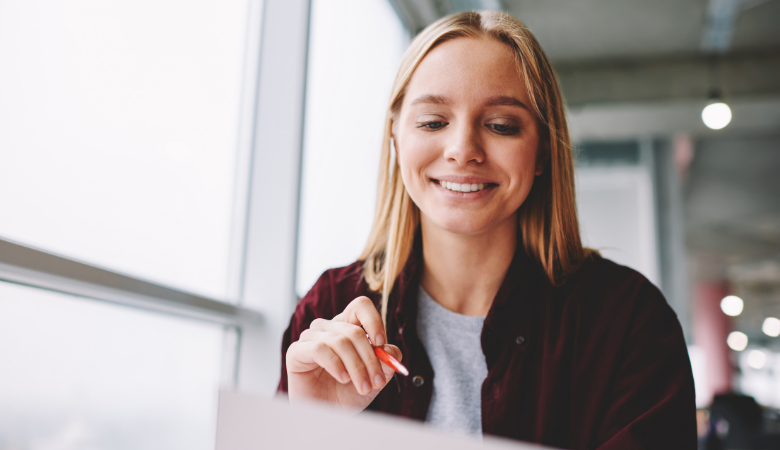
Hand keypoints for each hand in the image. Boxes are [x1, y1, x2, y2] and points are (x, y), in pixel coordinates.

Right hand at [286, 296, 402, 411]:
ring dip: (356, 367)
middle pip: (354, 330)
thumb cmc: (348, 393)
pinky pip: (319, 349)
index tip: (381, 343)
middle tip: (376, 381)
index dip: (373, 320)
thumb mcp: (375, 378)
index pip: (360, 306)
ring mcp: (310, 337)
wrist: (326, 414)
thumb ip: (386, 361)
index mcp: (346, 326)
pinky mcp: (296, 351)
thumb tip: (391, 350)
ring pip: (339, 341)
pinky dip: (335, 365)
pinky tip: (343, 378)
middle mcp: (327, 327)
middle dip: (370, 359)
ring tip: (363, 387)